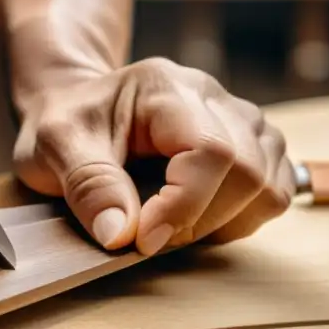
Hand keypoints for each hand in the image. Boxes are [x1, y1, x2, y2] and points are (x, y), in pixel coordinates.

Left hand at [12, 57, 296, 254]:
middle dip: (199, 221)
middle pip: (247, 171)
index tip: (142, 240)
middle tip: (150, 235)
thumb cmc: (68, 123)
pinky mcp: (254, 146)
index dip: (183, 207)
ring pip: (268, 186)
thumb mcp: (55, 146)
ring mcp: (241, 120)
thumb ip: (88, 185)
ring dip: (222, 223)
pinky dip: (239, 219)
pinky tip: (196, 217)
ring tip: (171, 223)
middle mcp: (214, 96)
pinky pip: (273, 194)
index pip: (210, 151)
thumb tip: (121, 234)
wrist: (79, 107)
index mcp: (166, 87)